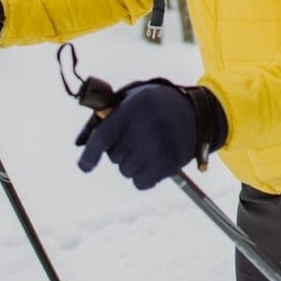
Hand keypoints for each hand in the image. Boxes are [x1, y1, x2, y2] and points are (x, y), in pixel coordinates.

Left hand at [76, 81, 219, 189]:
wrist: (199, 114)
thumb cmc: (157, 104)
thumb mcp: (132, 98)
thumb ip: (104, 117)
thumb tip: (81, 144)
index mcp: (134, 107)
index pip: (103, 136)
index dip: (90, 154)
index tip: (84, 166)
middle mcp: (145, 128)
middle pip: (114, 156)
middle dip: (120, 149)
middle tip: (138, 135)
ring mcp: (158, 147)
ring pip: (126, 170)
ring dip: (132, 163)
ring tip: (149, 146)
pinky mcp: (169, 164)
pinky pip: (140, 183)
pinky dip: (144, 176)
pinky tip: (154, 161)